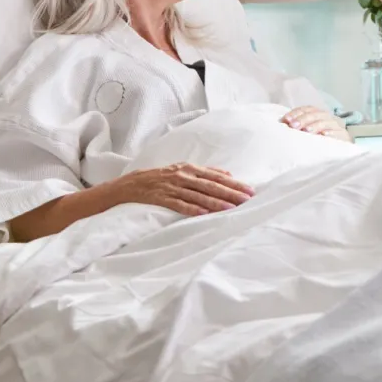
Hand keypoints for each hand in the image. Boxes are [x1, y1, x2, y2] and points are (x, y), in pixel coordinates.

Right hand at [113, 163, 254, 216]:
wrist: (132, 184)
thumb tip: (229, 175)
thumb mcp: (184, 170)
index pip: (216, 177)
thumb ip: (206, 172)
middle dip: (230, 193)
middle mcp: (183, 176)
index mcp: (190, 168)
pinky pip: (178, 204)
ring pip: (197, 195)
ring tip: (230, 209)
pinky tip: (203, 213)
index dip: (234, 184)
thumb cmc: (162, 177)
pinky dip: (191, 208)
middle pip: (210, 186)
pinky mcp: (161, 197)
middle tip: (246, 200)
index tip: (249, 191)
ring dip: (215, 202)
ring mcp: (172, 187)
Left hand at [280, 106, 352, 141]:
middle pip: (315, 114)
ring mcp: (336, 126)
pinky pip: (338, 133)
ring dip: (315, 125)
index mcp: (317, 114)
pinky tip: (324, 135)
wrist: (341, 149)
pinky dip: (331, 133)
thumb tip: (283, 124)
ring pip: (326, 122)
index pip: (306, 109)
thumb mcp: (308, 132)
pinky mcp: (344, 136)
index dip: (296, 113)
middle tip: (293, 126)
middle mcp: (327, 117)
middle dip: (303, 119)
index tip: (286, 120)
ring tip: (307, 131)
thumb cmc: (320, 140)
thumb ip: (298, 127)